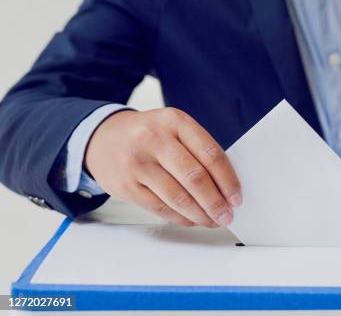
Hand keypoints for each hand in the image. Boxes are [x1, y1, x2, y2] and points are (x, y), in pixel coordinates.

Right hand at [85, 108, 241, 226]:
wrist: (102, 137)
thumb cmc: (149, 135)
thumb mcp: (173, 128)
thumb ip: (198, 150)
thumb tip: (226, 186)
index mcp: (175, 121)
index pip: (210, 153)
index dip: (228, 179)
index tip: (237, 197)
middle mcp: (155, 139)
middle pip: (195, 177)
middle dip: (216, 202)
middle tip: (227, 215)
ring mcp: (138, 163)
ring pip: (178, 197)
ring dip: (200, 214)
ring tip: (213, 221)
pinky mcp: (126, 185)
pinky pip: (160, 208)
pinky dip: (180, 217)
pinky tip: (191, 219)